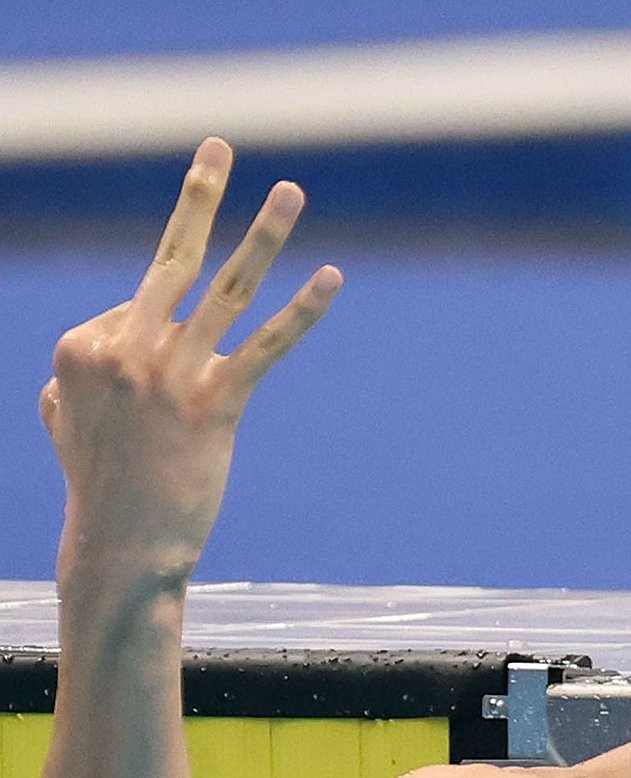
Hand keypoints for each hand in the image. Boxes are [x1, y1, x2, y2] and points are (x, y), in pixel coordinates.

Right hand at [40, 137, 341, 583]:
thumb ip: (72, 377)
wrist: (122, 546)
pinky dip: (303, 310)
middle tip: (220, 145)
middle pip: (171, 257)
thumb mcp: (64, 418)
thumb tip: (87, 352)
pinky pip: (267, 345)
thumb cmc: (101, 483)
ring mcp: (171, 373)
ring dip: (263, 234)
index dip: (165, 328)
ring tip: (290, 191)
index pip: (143, 299)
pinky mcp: (215, 403)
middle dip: (199, 195)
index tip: (162, 383)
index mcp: (82, 344)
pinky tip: (331, 276)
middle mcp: (125, 347)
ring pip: (225, 289)